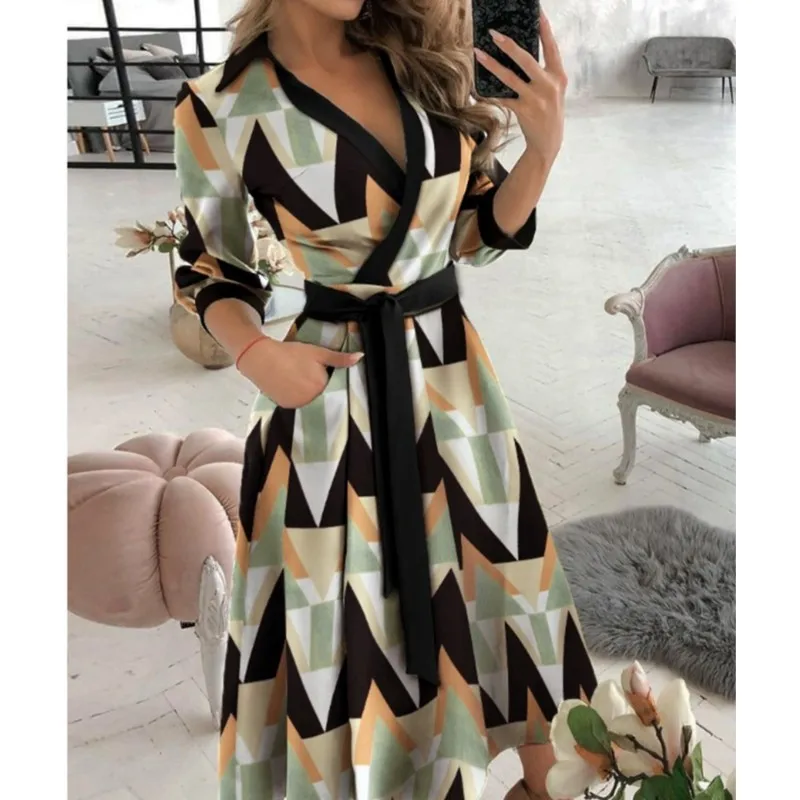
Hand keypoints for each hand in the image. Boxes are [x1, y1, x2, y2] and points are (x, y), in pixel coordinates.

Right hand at [237, 337, 362, 408]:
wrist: (260, 358)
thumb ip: (340, 358)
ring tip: (300, 379)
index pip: (334, 386)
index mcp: (322, 387)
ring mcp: (298, 405)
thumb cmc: (291, 353)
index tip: (323, 372)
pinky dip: (298, 397)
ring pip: (311, 401)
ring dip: (309, 393)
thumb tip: (361, 357)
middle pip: (322, 395)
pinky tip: (292, 386)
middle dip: (319, 386)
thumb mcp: (318, 352)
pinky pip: (298, 404)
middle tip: (309, 373)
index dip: (330, 378)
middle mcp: (311, 400)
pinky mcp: (286, 407)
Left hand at [474, 11, 567, 167]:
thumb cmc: (549, 113)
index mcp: (559, 76)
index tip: (537, 12)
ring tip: (478, 53)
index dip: (544, 28)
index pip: (551, 46)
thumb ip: (544, 73)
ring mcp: (536, 99)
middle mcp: (549, 85)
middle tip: (493, 33)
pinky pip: (502, 97)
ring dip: (491, 64)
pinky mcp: (523, 111)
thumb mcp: (554, 90)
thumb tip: (520, 53)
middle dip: (508, 45)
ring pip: (509, 77)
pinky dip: (489, 92)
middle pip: (526, 59)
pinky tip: (479, 86)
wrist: (548, 143)